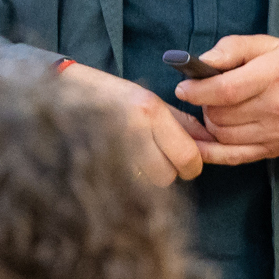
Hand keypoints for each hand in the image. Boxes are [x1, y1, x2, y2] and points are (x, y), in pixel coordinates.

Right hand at [55, 60, 207, 184]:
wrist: (68, 93)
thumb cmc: (115, 96)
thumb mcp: (153, 101)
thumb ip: (184, 124)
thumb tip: (210, 143)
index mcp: (150, 112)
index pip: (187, 157)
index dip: (193, 166)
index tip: (189, 162)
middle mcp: (133, 131)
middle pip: (167, 177)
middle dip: (171, 172)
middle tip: (163, 159)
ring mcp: (113, 148)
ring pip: (148, 184)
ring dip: (150, 176)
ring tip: (141, 158)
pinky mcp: (98, 163)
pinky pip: (128, 184)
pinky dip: (132, 178)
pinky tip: (126, 162)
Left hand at [171, 35, 278, 164]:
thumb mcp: (272, 44)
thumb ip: (234, 48)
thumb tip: (201, 61)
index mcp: (276, 74)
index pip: (225, 90)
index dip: (197, 90)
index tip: (183, 87)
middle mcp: (277, 107)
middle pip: (221, 115)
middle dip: (204, 105)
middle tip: (207, 94)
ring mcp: (276, 133)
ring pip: (222, 136)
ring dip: (210, 124)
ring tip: (217, 109)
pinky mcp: (274, 150)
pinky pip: (233, 157)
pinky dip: (211, 151)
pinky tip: (202, 140)